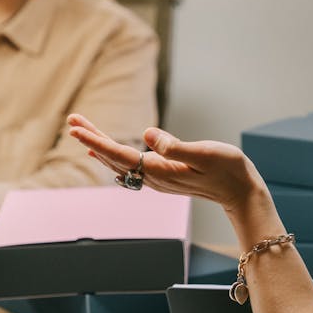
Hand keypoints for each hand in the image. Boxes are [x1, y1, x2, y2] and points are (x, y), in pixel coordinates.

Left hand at [66, 113, 264, 212]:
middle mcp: (153, 177)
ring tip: (81, 128)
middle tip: (72, 120)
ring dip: (99, 144)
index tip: (76, 129)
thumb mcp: (205, 153)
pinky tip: (103, 151)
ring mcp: (156, 179)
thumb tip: (147, 134)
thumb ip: (175, 145)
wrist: (241, 192)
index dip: (96, 141)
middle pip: (113, 157)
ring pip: (119, 161)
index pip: (120, 154)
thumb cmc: (228, 169)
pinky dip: (111, 155)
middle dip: (91, 138)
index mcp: (160, 170)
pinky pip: (128, 165)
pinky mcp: (162, 176)